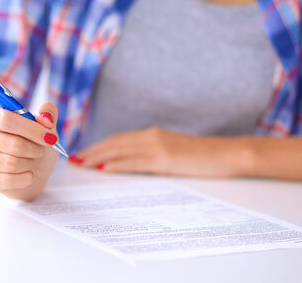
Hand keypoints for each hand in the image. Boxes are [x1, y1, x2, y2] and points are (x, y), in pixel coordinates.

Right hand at [0, 102, 59, 199]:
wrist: (34, 171)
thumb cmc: (37, 145)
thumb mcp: (46, 126)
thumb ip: (48, 113)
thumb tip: (46, 118)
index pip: (7, 119)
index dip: (31, 129)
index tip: (49, 137)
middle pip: (14, 144)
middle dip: (35, 150)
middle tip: (40, 151)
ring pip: (11, 163)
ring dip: (30, 164)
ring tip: (32, 161)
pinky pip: (8, 179)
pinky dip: (25, 178)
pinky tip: (28, 174)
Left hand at [72, 127, 237, 177]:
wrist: (227, 154)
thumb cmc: (203, 155)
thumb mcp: (174, 151)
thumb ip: (154, 153)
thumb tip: (135, 162)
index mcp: (153, 134)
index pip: (119, 138)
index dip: (99, 144)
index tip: (84, 151)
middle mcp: (151, 136)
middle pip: (114, 142)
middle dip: (92, 150)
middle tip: (74, 158)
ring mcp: (157, 147)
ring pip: (119, 150)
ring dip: (97, 156)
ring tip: (81, 163)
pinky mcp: (164, 159)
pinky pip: (133, 162)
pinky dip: (115, 164)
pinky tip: (102, 168)